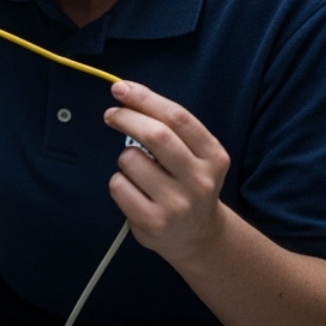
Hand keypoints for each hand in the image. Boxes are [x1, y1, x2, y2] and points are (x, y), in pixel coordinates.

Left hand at [102, 80, 231, 263]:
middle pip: (155, 134)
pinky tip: (134, 192)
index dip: (145, 98)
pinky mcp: (153, 221)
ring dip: (125, 158)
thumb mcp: (196, 156)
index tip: (121, 88)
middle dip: (126, 117)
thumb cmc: (187, 184)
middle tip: (111, 114)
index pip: (177, 118)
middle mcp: (200, 180)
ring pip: (130, 159)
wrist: (197, 236)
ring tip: (138, 171)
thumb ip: (171, 129)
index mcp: (213, 156)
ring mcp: (177, 203)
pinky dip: (118, 182)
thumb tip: (127, 94)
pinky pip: (118, 185)